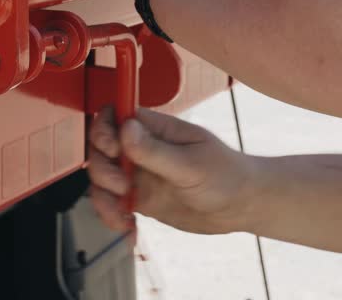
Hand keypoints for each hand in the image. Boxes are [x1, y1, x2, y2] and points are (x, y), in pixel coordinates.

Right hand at [87, 107, 258, 234]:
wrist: (241, 206)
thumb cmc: (226, 175)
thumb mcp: (191, 164)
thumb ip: (156, 150)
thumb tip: (125, 128)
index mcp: (155, 129)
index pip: (115, 116)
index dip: (103, 129)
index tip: (112, 149)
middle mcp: (141, 148)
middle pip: (100, 149)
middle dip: (102, 168)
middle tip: (122, 186)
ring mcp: (138, 173)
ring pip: (101, 178)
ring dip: (102, 196)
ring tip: (123, 212)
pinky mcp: (139, 197)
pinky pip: (111, 202)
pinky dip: (110, 214)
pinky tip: (126, 225)